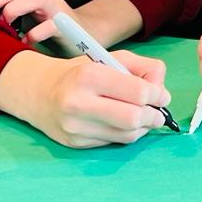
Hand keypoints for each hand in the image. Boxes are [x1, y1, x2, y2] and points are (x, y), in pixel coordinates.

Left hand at [0, 0, 70, 42]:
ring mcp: (56, 5)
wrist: (80, 35)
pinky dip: (34, 34)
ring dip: (13, 11)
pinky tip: (25, 42)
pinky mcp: (66, 23)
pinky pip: (49, 26)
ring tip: (3, 27)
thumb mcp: (21, 12)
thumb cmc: (43, 25)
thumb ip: (2, 8)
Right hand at [0, 47, 171, 147]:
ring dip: (143, 127)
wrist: (40, 93)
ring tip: (143, 117)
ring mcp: (75, 127)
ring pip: (127, 135)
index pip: (138, 92)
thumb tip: (162, 88)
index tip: (162, 95)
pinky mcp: (76, 143)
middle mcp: (78, 103)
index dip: (158, 95)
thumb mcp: (110, 58)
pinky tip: (122, 123)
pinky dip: (126, 134)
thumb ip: (142, 67)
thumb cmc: (81, 73)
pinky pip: (114, 142)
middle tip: (158, 112)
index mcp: (89, 76)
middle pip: (133, 118)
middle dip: (154, 116)